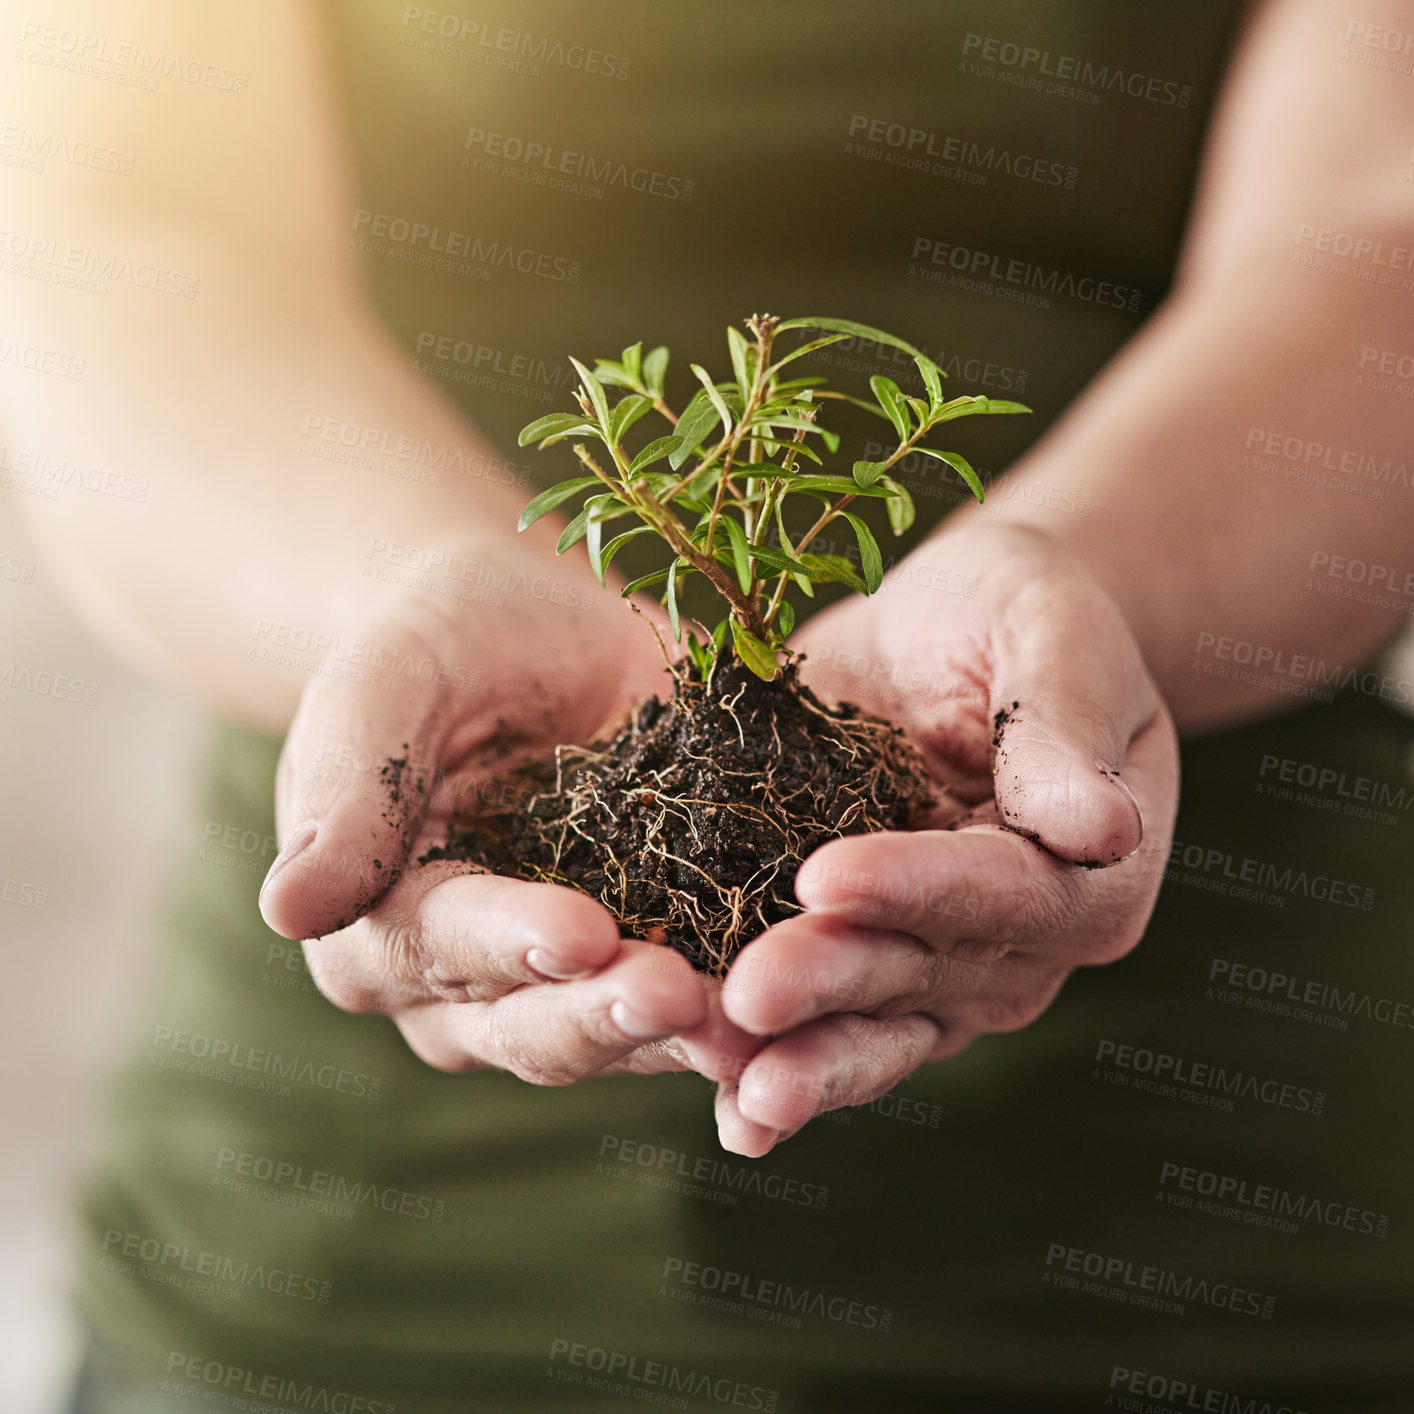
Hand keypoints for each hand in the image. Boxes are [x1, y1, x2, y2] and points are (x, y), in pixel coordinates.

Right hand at [257, 543, 756, 1086]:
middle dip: (604, 1010)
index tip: (578, 932)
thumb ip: (349, 778)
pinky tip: (816, 996)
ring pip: (619, 1032)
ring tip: (755, 1016)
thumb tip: (288, 910)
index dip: (507, 942)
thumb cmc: (453, 634)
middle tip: (678, 992)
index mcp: (381, 917)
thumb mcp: (395, 672)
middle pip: (529, 1020)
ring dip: (687, 1033)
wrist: (546, 631)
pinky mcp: (659, 960)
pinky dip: (750, 1008)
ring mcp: (566, 984)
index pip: (435, 944)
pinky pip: (703, 1001)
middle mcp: (468, 980)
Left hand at [712, 520, 1179, 1154]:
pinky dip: (779, 1066)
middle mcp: (1022, 942)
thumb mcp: (1051, 635)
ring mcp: (943, 965)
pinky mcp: (868, 956)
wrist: (956, 631)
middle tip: (748, 995)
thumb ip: (1068, 726)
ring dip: (803, 1059)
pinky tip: (732, 1119)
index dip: (915, 887)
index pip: (1000, 888)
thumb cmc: (1018, 613)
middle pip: (923, 970)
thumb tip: (1104, 828)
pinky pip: (830, 1023)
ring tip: (736, 1093)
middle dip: (832, 982)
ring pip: (876, 1024)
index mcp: (1089, 868)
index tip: (824, 876)